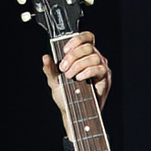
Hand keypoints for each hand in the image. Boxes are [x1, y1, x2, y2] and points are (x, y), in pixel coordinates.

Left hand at [42, 30, 110, 146]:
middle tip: (63, 68)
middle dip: (73, 56)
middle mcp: (94, 58)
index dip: (76, 40)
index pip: (86, 37)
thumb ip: (50, 69)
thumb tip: (45, 57)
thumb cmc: (66, 97)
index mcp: (83, 55)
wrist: (73, 113)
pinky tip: (79, 78)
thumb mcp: (54, 81)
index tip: (64, 50)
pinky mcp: (105, 78)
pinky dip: (87, 71)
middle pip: (88, 46)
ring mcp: (100, 67)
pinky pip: (99, 68)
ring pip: (93, 56)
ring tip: (70, 76)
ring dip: (79, 65)